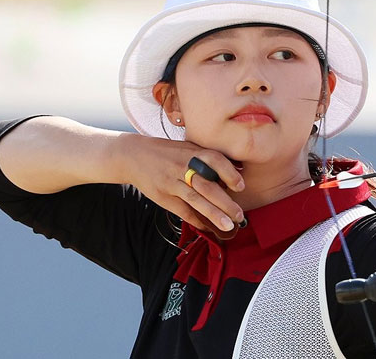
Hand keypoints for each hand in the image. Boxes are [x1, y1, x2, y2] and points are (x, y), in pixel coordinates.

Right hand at [118, 133, 245, 237]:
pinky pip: (182, 211)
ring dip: (213, 215)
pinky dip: (196, 220)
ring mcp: (171, 182)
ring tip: (228, 226)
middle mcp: (182, 167)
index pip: (215, 160)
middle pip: (207, 186)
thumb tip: (238, 170)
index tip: (241, 187)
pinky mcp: (162, 196)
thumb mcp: (189, 148)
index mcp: (192, 152)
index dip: (230, 173)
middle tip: (240, 215)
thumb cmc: (170, 153)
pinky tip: (208, 227)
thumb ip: (209, 158)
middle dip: (225, 202)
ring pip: (195, 200)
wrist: (134, 156)